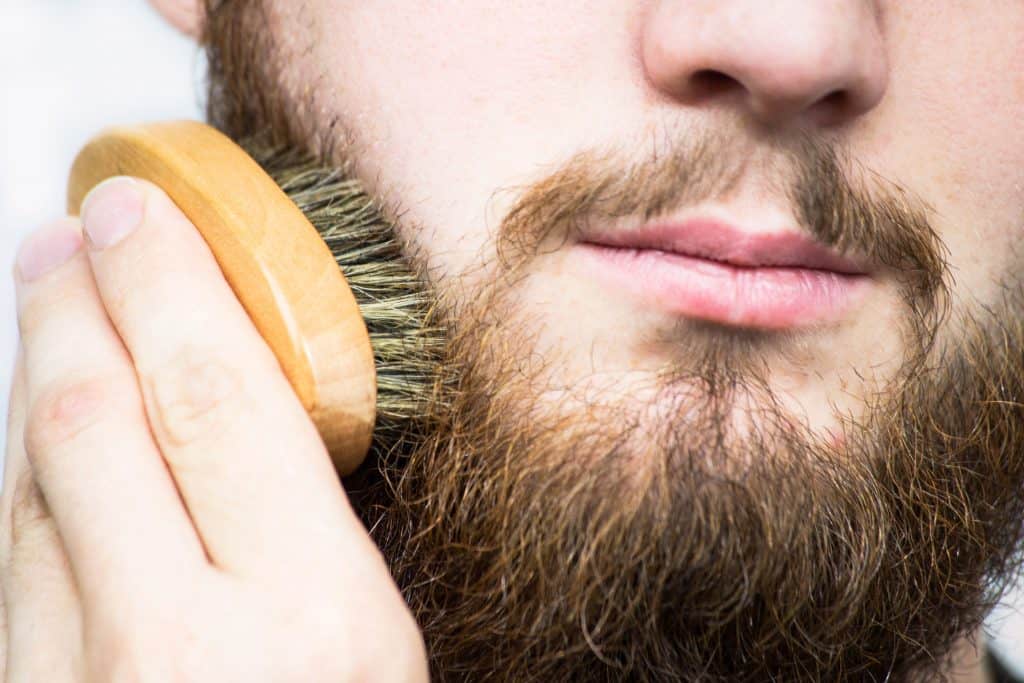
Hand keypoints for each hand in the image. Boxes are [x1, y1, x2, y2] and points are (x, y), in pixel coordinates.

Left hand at [0, 177, 427, 681]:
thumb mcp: (386, 645)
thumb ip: (325, 534)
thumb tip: (264, 404)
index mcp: (313, 617)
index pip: (217, 400)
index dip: (168, 284)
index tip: (142, 211)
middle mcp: (180, 649)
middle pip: (93, 424)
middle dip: (74, 303)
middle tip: (69, 235)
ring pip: (26, 488)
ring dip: (38, 377)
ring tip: (55, 310)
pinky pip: (10, 564)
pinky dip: (26, 473)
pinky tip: (47, 439)